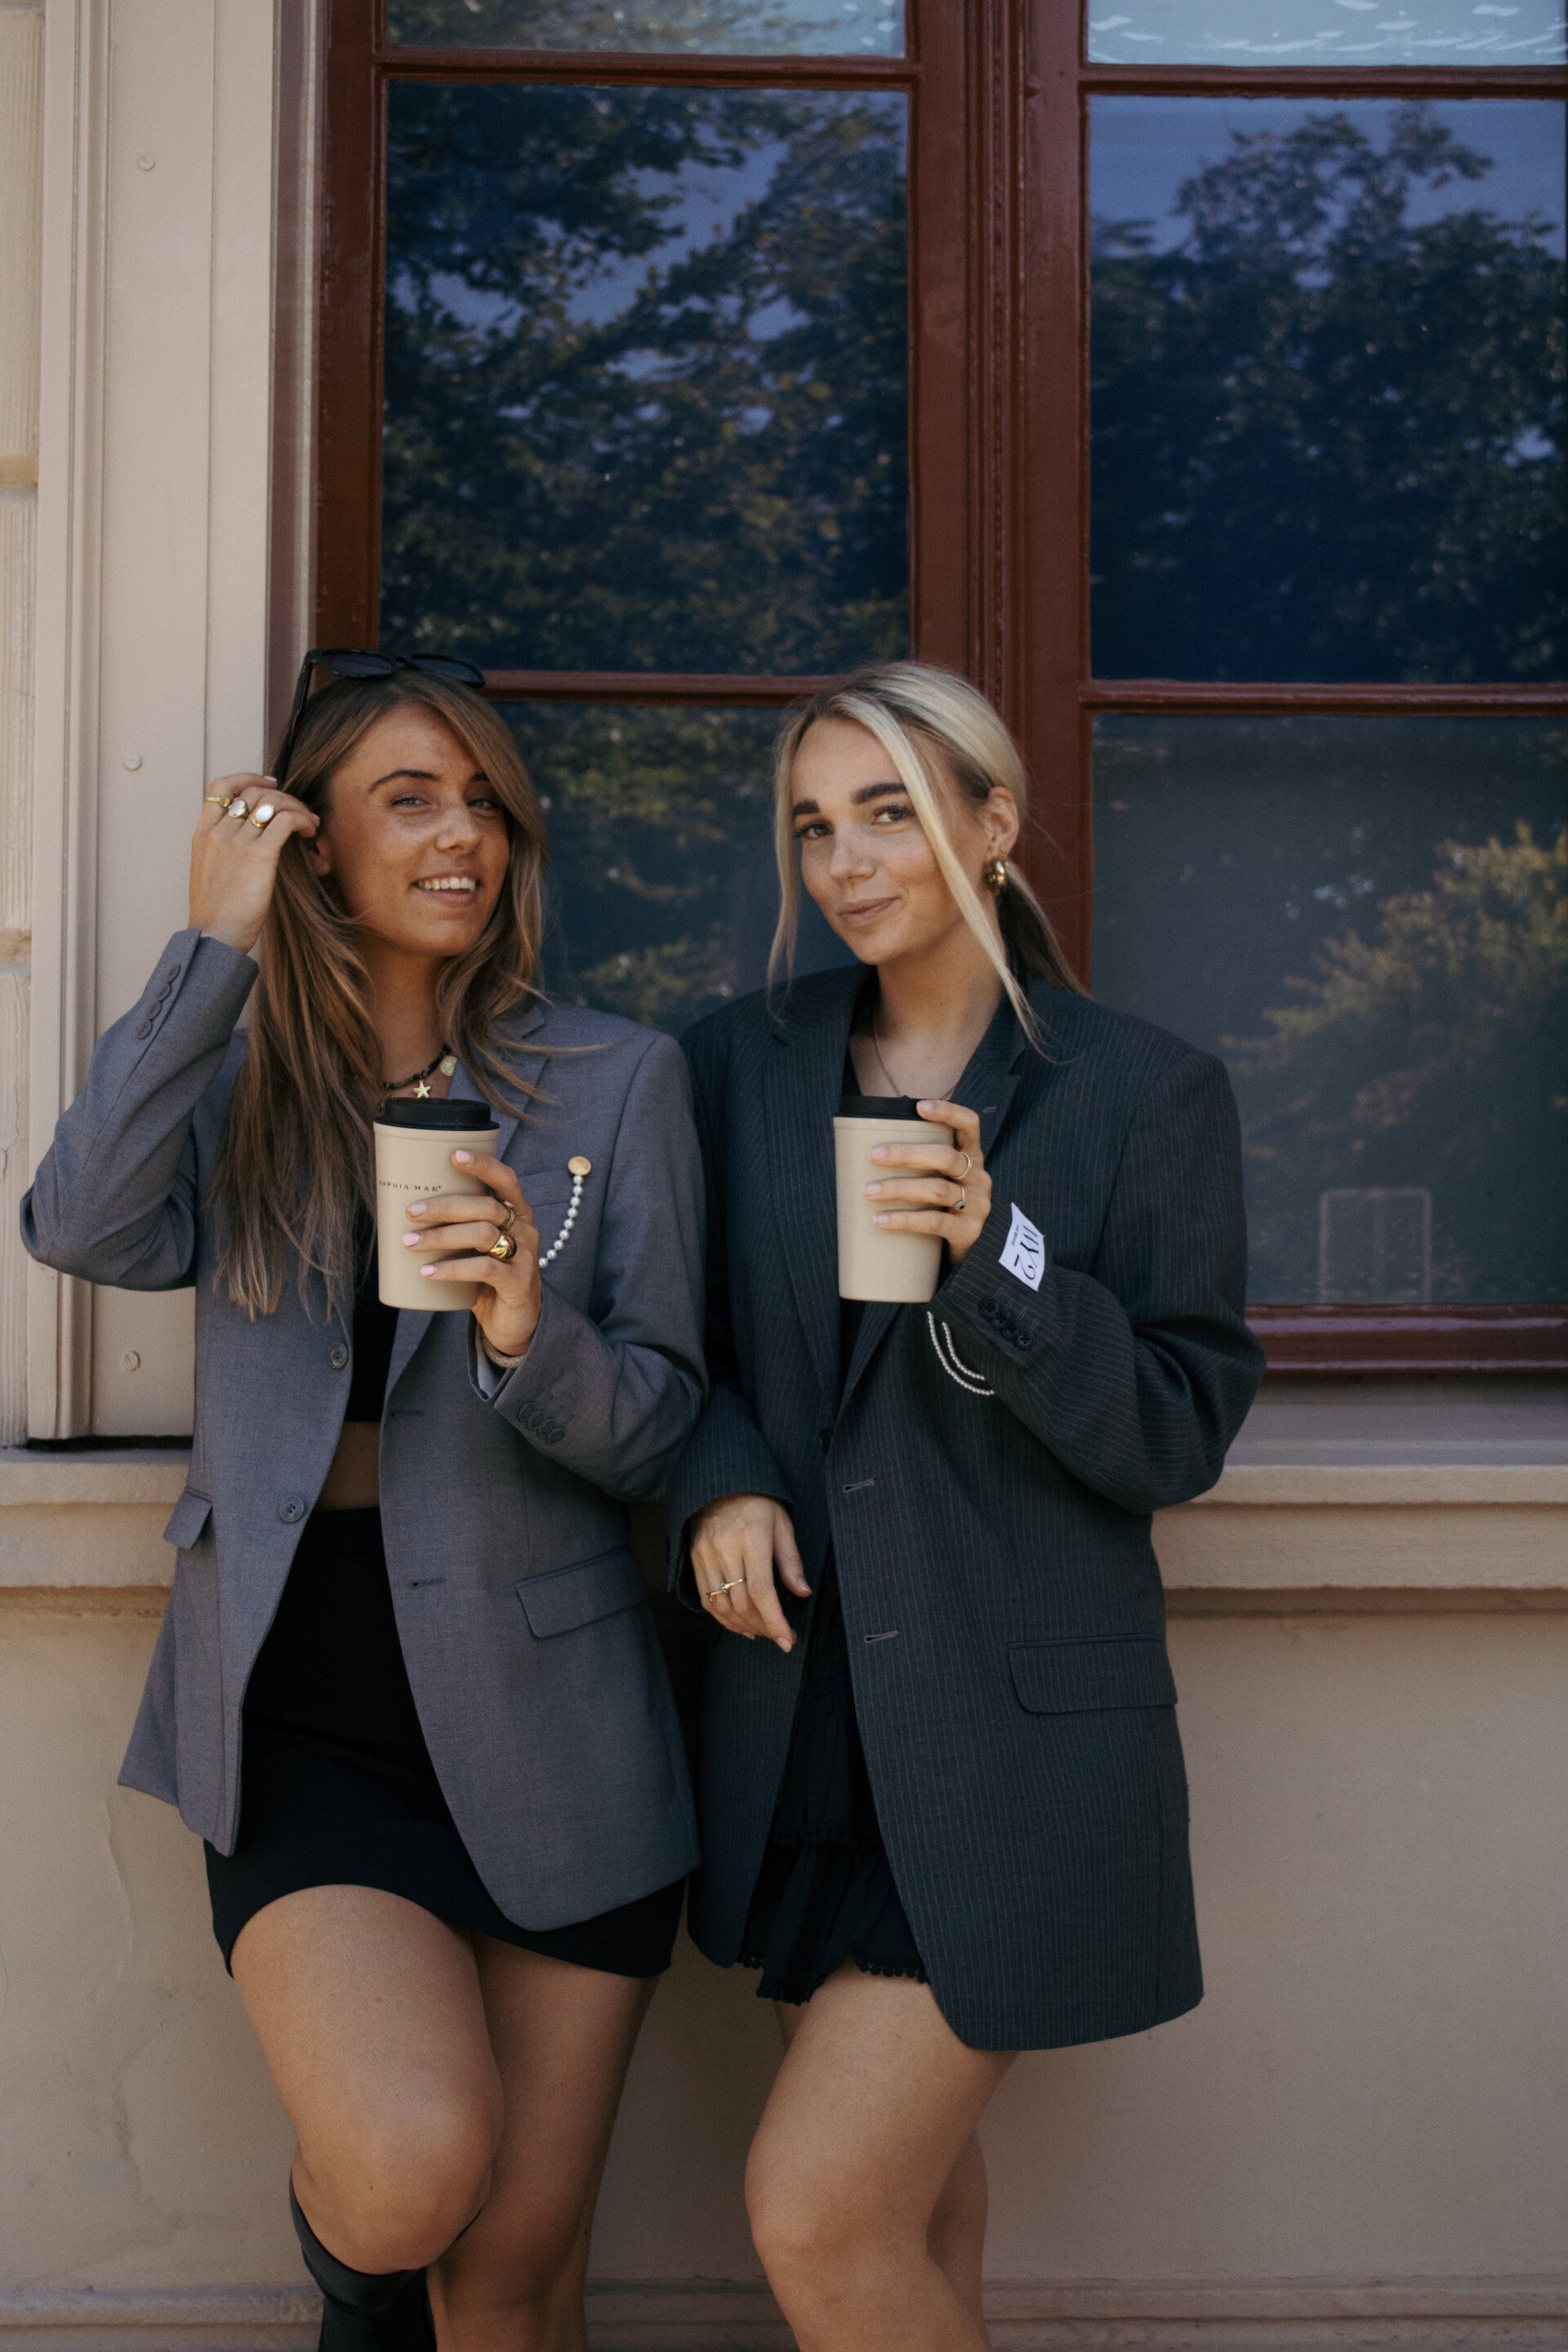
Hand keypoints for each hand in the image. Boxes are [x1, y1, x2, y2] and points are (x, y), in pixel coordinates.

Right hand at [190, 774, 319, 953]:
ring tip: (310, 822)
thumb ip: (221, 852)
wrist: (214, 936)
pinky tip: (310, 832)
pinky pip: (285, 820)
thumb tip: (247, 843)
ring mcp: (236, 842)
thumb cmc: (216, 914)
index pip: (220, 787)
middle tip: (299, 809)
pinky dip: (302, 820)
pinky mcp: (258, 855)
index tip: (270, 783)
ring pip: (272, 802)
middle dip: (283, 795)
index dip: (247, 778)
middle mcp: (218, 832)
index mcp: (202, 834)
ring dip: (297, 806)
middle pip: (253, 792)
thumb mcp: (208, 874)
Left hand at [403, 1149, 541, 1358]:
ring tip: (410, 1243)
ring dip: (442, 1236)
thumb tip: (402, 1212)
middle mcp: (524, 1229)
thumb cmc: (487, 1279)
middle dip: (444, 1206)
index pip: (505, 1179)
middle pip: (486, 1206)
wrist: (514, 1323)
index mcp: (516, 1213)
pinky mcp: (518, 1283)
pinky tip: (428, 1272)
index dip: (483, 1164)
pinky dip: (452, 1268)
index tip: (453, 1155)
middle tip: (411, 1211)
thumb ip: (457, 1229)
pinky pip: (484, 1269)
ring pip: (482, 1234)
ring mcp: (525, 1256)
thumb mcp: (476, 1248)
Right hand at [690, 1493, 809, 1653]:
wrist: (721, 1483)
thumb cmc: (758, 1503)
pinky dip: (722, 1618)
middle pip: (742, 1602)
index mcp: (752, 1537)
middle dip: (764, 1626)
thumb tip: (803, 1593)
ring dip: (743, 1626)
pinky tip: (739, 1624)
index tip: (788, 1640)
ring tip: (762, 1631)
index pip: (762, 1590)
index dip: (775, 1621)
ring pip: (722, 1605)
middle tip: (780, 1635)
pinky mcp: (694, 1559)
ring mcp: (705, 1554)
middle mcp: (725, 1547)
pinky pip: (705, 1598)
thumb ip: (791, 1561)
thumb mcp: (782, 1524)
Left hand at [864, 1099, 991, 1267]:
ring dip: (899, 1188)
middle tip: (874, 1155)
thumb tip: (870, 1149)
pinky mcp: (969, 1232)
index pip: (969, 1124)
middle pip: (945, 1157)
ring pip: (937, 1189)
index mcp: (972, 1157)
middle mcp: (979, 1177)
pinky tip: (881, 1220)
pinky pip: (935, 1222)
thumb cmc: (947, 1205)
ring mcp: (977, 1205)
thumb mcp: (945, 1180)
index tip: (918, 1106)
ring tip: (868, 1191)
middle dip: (907, 1154)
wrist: (974, 1251)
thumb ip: (923, 1164)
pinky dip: (904, 1220)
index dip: (948, 1112)